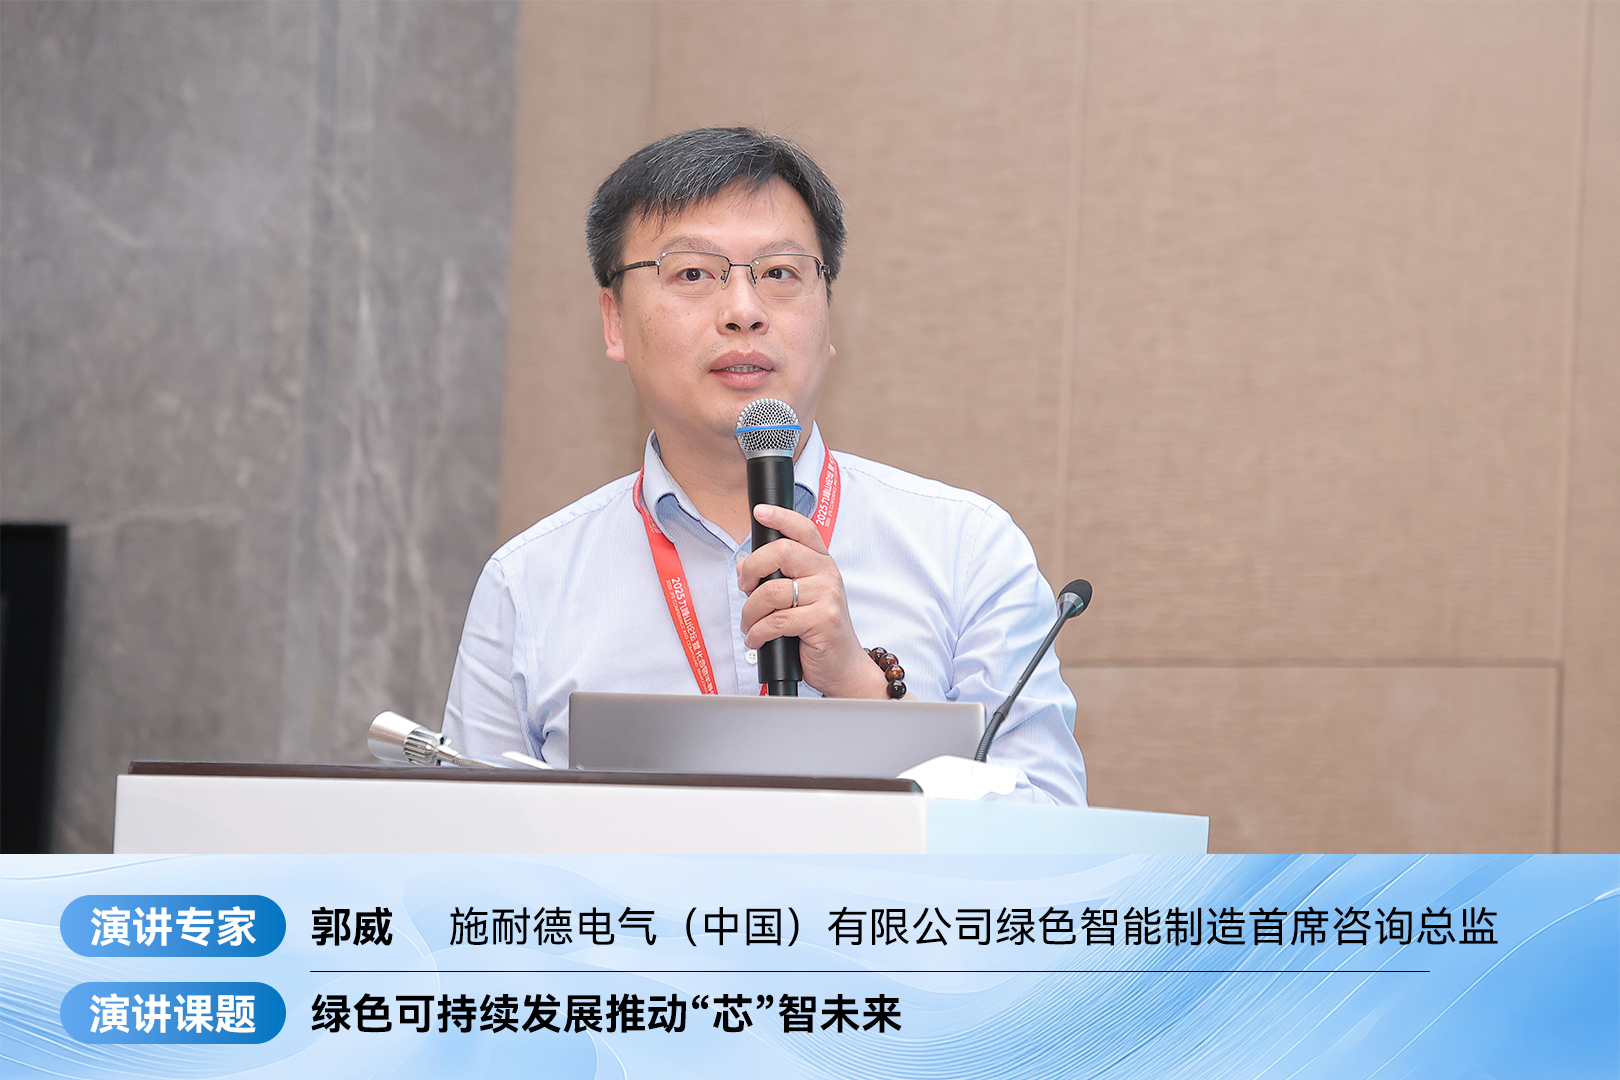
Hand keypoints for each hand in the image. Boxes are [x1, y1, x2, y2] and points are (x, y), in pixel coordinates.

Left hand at [737, 504, 893, 698]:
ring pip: (772, 592)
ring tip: (750, 625)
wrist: (842, 666)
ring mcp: (827, 596)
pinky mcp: (823, 620)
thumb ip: (776, 579)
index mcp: (822, 563)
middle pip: (782, 552)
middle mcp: (827, 574)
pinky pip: (776, 621)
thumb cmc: (817, 631)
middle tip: (744, 587)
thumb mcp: (800, 599)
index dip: (781, 517)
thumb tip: (744, 565)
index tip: (760, 513)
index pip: (804, 529)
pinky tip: (757, 638)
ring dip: (750, 612)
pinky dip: (758, 632)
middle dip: (752, 569)